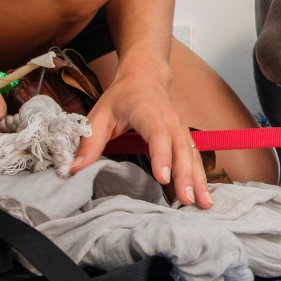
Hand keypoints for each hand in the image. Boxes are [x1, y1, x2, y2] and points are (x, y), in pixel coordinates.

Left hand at [70, 63, 211, 208]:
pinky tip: (203, 195)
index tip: (163, 179)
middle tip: (187, 201)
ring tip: (204, 204)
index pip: (158, 135)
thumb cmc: (123, 96)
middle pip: (182, 149)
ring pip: (193, 155)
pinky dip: (200, 176)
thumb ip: (89, 142)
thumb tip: (75, 169)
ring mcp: (181, 128)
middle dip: (186, 176)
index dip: (162, 156)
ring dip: (199, 180)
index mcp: (148, 111)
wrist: (146, 77)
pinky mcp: (185, 137)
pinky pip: (195, 157)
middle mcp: (171, 120)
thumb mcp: (100, 114)